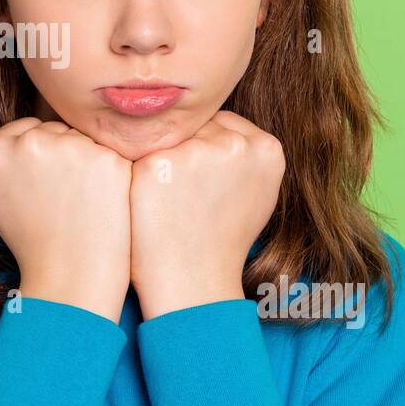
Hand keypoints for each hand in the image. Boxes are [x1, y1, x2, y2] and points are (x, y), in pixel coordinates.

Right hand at [0, 117, 133, 321]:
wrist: (69, 277)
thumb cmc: (34, 242)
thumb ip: (8, 159)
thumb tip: (26, 135)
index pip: (28, 129)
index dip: (41, 157)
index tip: (45, 184)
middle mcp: (30, 142)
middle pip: (58, 130)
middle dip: (65, 155)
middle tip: (64, 199)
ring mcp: (70, 148)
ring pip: (86, 141)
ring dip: (89, 163)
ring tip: (81, 204)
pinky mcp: (107, 159)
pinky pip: (111, 155)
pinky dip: (112, 176)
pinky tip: (103, 204)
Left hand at [128, 109, 285, 320]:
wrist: (191, 283)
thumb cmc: (220, 239)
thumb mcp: (256, 193)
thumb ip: (246, 153)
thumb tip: (221, 124)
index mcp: (267, 149)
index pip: (222, 123)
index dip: (204, 149)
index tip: (198, 179)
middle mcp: (234, 145)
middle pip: (195, 125)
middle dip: (184, 150)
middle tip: (182, 191)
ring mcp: (195, 152)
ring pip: (167, 135)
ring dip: (160, 157)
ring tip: (166, 197)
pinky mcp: (156, 164)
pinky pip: (140, 150)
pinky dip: (137, 170)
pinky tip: (144, 196)